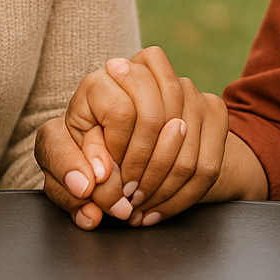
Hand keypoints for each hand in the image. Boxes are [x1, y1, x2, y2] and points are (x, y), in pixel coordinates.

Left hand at [36, 47, 229, 228]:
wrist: (131, 141)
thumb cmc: (88, 149)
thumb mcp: (65, 153)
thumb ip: (66, 162)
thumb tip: (89, 181)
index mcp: (106, 76)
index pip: (122, 110)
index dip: (117, 153)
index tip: (110, 179)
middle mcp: (149, 71)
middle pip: (156, 122)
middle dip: (142, 172)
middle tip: (127, 200)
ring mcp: (187, 87)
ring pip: (184, 146)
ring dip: (162, 188)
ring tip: (142, 209)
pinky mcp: (214, 108)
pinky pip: (207, 162)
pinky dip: (184, 196)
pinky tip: (162, 209)